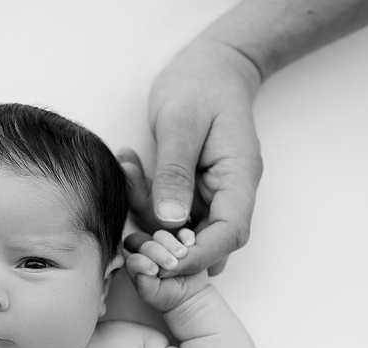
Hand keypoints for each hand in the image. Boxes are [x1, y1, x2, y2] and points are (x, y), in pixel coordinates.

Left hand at [122, 40, 262, 275]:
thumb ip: (175, 172)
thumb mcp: (181, 122)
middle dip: (167, 249)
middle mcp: (229, 194)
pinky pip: (168, 215)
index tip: (161, 260)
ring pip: (183, 233)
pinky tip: (130, 167)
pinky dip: (144, 201)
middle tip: (131, 234)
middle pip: (209, 245)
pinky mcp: (192, 194)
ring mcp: (211, 196)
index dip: (198, 255)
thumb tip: (170, 221)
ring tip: (129, 171)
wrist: (209, 67)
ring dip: (148, 218)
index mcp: (239, 178)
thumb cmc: (200, 85)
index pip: (229, 234)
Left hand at [123, 228, 207, 311]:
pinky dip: (186, 236)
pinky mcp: (182, 243)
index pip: (135, 258)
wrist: (189, 297)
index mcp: (138, 266)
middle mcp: (149, 254)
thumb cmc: (166, 296)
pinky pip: (183, 232)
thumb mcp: (151, 293)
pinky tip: (190, 244)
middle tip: (172, 265)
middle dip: (159, 253)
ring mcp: (165, 247)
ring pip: (162, 236)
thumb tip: (147, 265)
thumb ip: (143, 281)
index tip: (154, 271)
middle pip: (148, 245)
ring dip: (171, 244)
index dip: (143, 261)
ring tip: (182, 255)